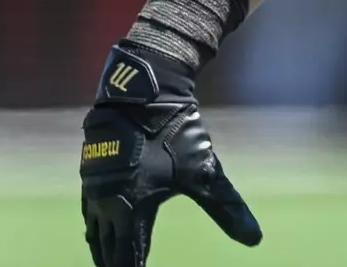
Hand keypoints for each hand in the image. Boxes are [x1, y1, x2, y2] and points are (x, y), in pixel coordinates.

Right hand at [79, 45, 262, 265]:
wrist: (142, 97)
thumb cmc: (176, 135)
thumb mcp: (205, 173)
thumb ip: (228, 209)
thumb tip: (256, 240)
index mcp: (133, 212)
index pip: (129, 258)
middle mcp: (107, 207)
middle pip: (108, 251)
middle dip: (117, 266)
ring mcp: (94, 192)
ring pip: (95, 235)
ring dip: (104, 253)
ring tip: (112, 265)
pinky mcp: (90, 177)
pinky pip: (89, 216)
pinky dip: (95, 232)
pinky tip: (99, 234)